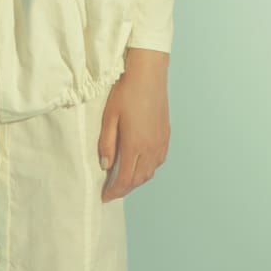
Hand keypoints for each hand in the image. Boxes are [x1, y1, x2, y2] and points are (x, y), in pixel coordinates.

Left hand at [97, 51, 170, 201]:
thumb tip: (105, 166)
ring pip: (150, 172)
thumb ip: (106, 144)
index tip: (104, 197)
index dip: (114, 191)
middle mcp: (151, 147)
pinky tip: (139, 163)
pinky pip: (158, 161)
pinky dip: (148, 169)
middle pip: (139, 179)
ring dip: (137, 180)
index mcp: (135, 144)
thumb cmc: (126, 91)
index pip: (125, 179)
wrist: (148, 74)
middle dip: (125, 188)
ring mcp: (161, 142)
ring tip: (123, 179)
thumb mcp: (109, 117)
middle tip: (111, 190)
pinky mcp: (166, 135)